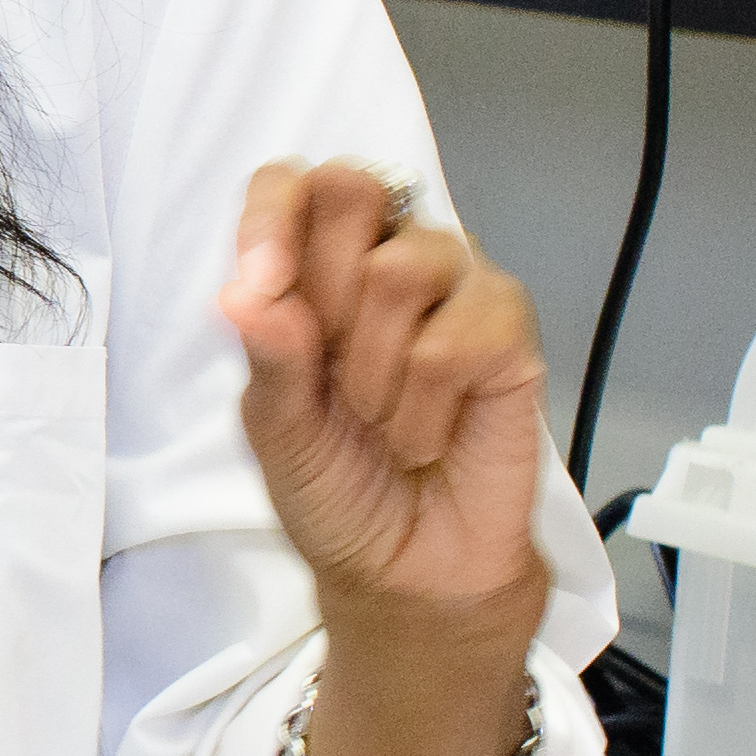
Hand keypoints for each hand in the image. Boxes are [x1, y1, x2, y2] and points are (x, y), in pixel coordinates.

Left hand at [220, 162, 556, 661]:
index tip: (261, 287)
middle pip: (351, 195)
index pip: (292, 184)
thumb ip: (268, 359)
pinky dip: (428, 404)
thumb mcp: (276, 432)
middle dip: (326, 302)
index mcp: (316, 270)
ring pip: (403, 267)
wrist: (405, 571)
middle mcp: (388, 259)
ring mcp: (455, 288)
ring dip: (374, 371)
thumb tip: (245, 294)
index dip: (271, 217)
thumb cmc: (338, 492)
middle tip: (335, 382)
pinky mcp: (510, 331)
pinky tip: (429, 437)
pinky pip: (460, 333)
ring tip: (382, 424)